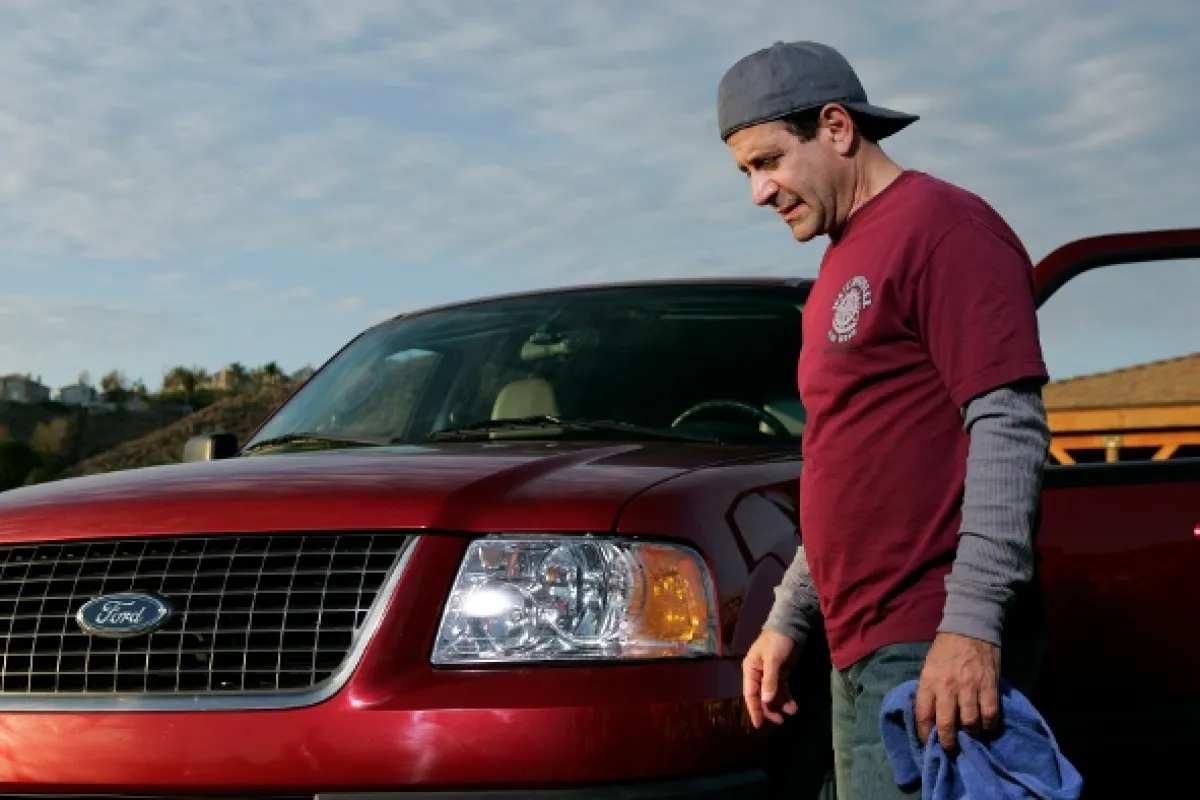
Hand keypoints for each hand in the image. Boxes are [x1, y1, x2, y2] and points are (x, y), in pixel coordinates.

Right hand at [742, 630, 799, 727]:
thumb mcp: (773, 660)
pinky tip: (793, 705)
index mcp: (750, 670)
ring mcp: (769, 675)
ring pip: (772, 695)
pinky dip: (786, 698)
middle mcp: (757, 674)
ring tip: (792, 710)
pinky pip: (781, 690)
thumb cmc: (777, 641)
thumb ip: (770, 680)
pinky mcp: (780, 674)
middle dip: (769, 709)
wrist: (791, 627)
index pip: (750, 694)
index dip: (754, 710)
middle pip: (761, 697)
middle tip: (780, 721)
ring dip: (780, 704)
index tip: (759, 725)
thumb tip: (766, 700)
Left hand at [915, 632, 1000, 750]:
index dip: (925, 735)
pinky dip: (989, 725)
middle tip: (952, 749)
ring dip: (971, 733)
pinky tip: (987, 725)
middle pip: (947, 725)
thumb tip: (930, 715)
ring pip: (970, 723)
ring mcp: (969, 687)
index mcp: (929, 681)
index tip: (928, 744)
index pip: (923, 715)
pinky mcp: (989, 686)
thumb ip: (929, 690)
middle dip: (948, 743)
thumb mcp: (929, 667)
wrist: (970, 627)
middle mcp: (947, 687)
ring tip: (971, 734)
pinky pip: (990, 714)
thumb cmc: (946, 649)